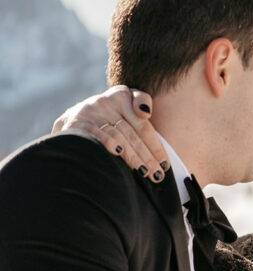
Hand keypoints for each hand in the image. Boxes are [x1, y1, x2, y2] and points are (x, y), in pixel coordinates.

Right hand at [53, 86, 168, 180]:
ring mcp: (90, 112)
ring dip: (133, 156)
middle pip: (133, 133)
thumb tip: (145, 112)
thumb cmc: (105, 119)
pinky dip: (107, 142)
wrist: (68, 121)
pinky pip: (96, 133)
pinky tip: (118, 152)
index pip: (143, 125)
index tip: (165, 164)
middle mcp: (105, 102)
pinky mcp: (75, 123)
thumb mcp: (123, 108)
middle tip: (158, 174)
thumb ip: (140, 103)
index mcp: (121, 96)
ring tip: (144, 172)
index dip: (156, 146)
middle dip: (147, 156)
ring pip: (118, 136)